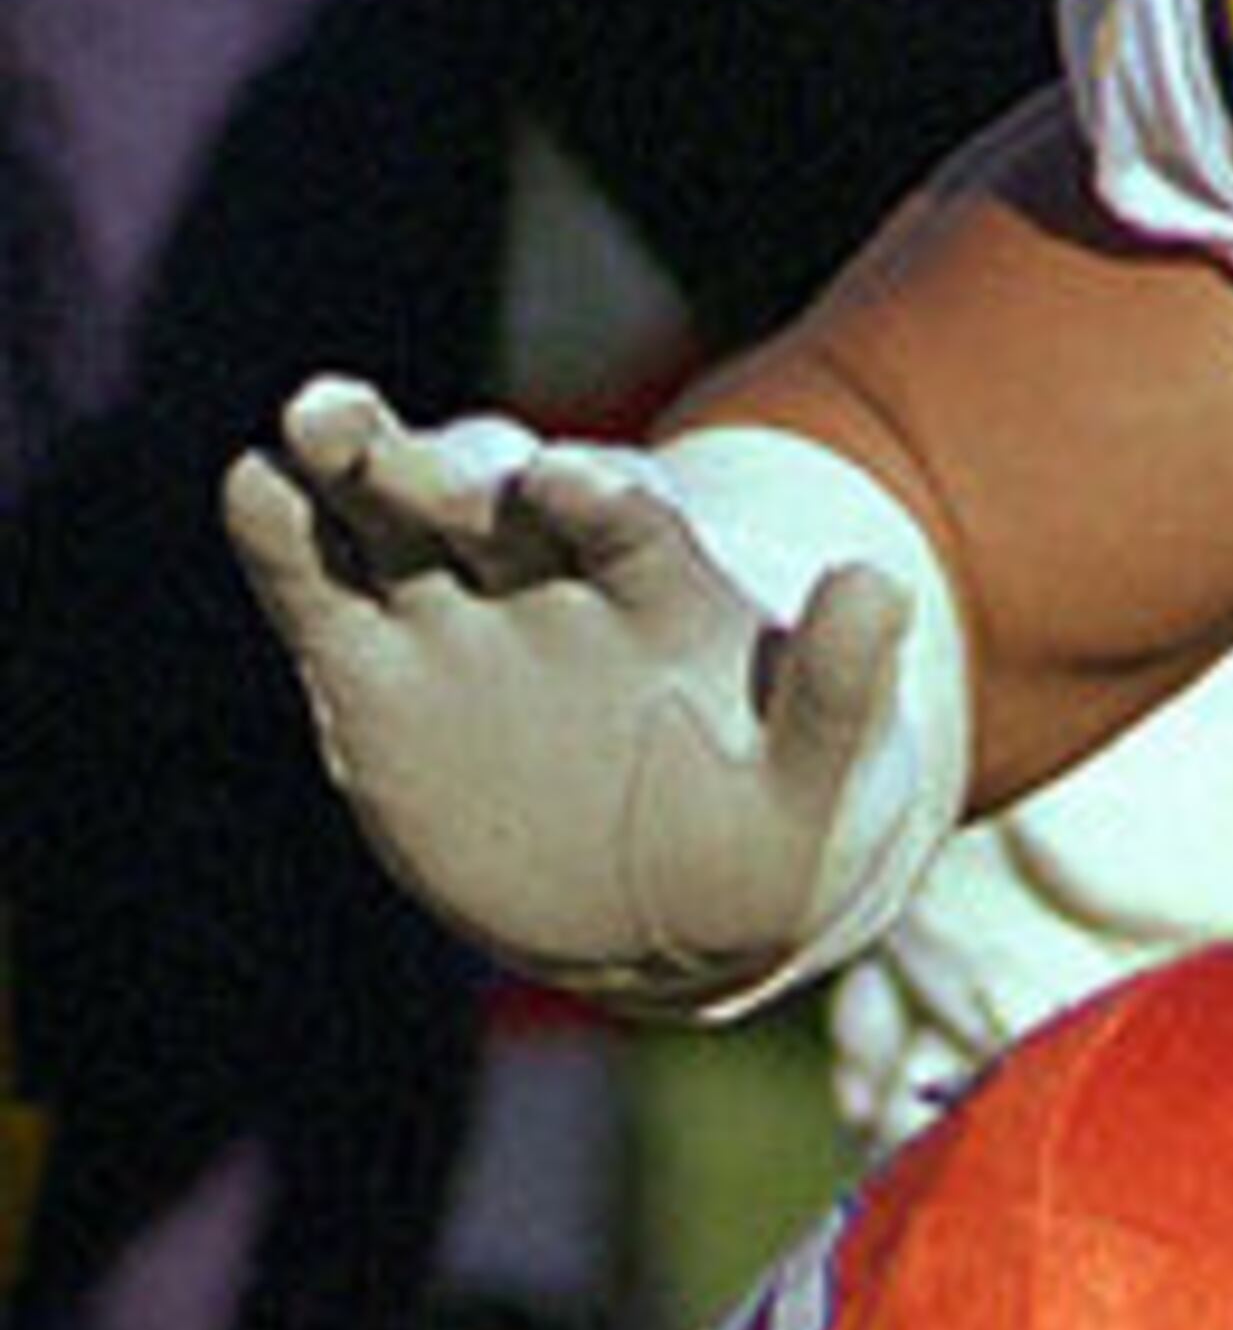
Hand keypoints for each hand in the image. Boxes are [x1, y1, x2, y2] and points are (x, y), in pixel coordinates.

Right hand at [222, 376, 953, 1012]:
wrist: (665, 903)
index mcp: (659, 587)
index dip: (597, 504)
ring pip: (390, 510)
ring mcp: (454, 609)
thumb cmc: (757, 833)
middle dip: (448, 464)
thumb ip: (843, 692)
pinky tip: (254, 488)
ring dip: (354, 457)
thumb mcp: (819, 783)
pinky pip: (319, 583)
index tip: (572, 491)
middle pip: (489, 493)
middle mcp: (547, 572)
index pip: (625, 525)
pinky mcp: (374, 662)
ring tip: (316, 426)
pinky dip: (282, 533)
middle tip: (411, 448)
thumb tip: (882, 582)